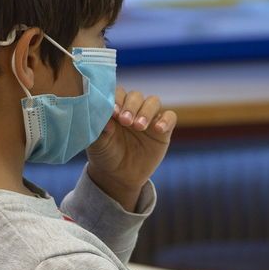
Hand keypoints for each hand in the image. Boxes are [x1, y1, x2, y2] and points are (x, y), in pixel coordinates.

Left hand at [86, 86, 176, 211]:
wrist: (119, 176)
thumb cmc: (105, 155)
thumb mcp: (98, 144)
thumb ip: (100, 130)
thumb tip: (105, 119)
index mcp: (115, 107)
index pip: (118, 94)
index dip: (116, 99)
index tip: (113, 112)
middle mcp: (133, 109)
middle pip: (136, 96)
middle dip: (131, 106)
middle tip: (126, 121)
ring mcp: (149, 118)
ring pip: (153, 102)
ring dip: (146, 111)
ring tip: (139, 126)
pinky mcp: (163, 130)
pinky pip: (170, 117)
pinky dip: (166, 120)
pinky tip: (158, 129)